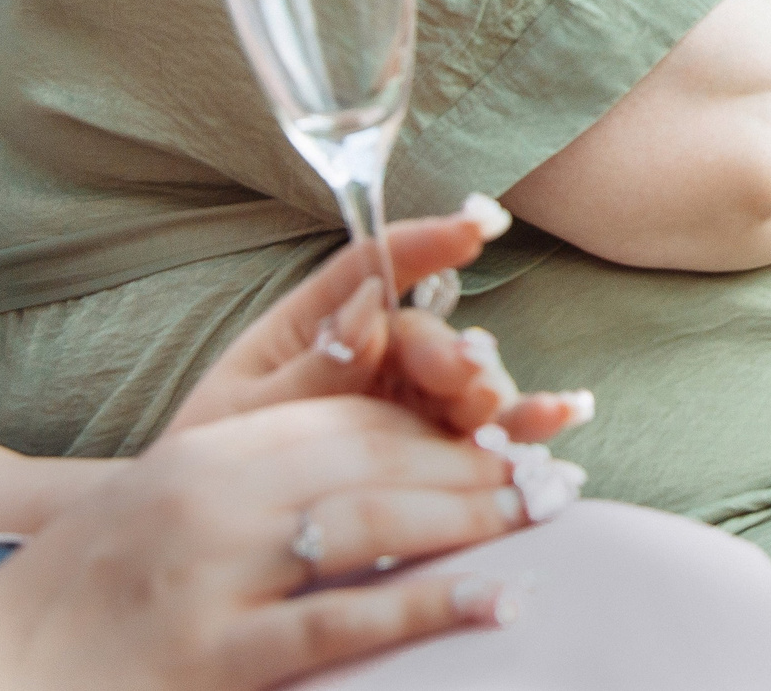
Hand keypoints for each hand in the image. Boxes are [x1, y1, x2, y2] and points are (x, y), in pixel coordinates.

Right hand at [0, 397, 527, 690]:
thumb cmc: (95, 592)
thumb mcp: (174, 505)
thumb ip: (267, 473)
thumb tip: (380, 455)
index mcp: (207, 456)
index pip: (349, 416)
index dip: (437, 419)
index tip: (509, 427)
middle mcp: (211, 501)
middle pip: (373, 458)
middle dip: (473, 461)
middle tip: (551, 472)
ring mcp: (213, 575)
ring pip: (370, 520)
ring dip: (471, 514)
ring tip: (541, 513)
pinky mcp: (216, 654)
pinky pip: (343, 620)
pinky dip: (429, 603)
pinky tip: (497, 598)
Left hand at [173, 203, 586, 444]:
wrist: (205, 543)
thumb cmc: (212, 467)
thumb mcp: (241, 417)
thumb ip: (307, 370)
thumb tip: (367, 311)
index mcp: (315, 327)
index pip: (373, 268)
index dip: (425, 244)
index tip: (476, 227)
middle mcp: (375, 358)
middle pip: (430, 335)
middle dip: (451, 352)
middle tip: (463, 374)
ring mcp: (411, 404)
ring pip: (469, 380)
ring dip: (489, 390)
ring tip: (493, 408)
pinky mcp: (439, 450)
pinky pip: (491, 430)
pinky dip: (530, 421)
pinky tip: (565, 413)